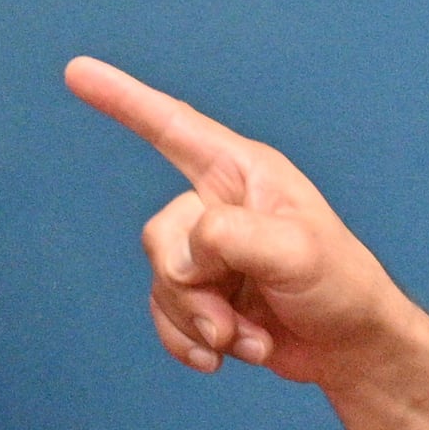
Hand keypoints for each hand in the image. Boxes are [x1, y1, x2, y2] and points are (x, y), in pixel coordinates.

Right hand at [65, 56, 405, 386]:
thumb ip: (234, 236)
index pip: (172, 127)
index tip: (77, 72)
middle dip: (192, 287)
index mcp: (242, 173)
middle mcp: (218, 206)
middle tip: (234, 317)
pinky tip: (225, 357)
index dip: (123, 99)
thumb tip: (189, 249)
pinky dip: (189, 342)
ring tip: (247, 337)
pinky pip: (164, 315)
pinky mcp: (203, 296)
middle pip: (161, 236)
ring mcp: (208, 254)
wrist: (351, 349)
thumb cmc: (341, 285)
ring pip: (161, 282)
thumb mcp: (298, 251)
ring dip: (199, 322)